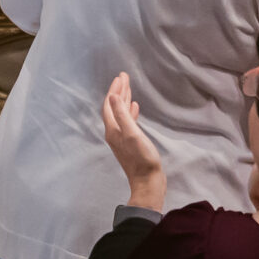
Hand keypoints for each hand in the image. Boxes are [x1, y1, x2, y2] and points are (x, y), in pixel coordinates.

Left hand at [100, 72, 165, 210]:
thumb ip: (122, 115)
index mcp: (113, 130)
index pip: (109, 105)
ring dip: (124, 100)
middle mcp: (114, 133)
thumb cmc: (142, 159)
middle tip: (125, 76)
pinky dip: (130, 112)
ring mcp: (122, 138)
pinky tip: (134, 107)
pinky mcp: (131, 143)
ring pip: (121, 114)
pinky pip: (128, 122)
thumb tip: (111, 96)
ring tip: (129, 87)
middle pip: (114, 107)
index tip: (121, 76)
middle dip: (119, 91)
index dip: (114, 89)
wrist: (148, 182)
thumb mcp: (132, 134)